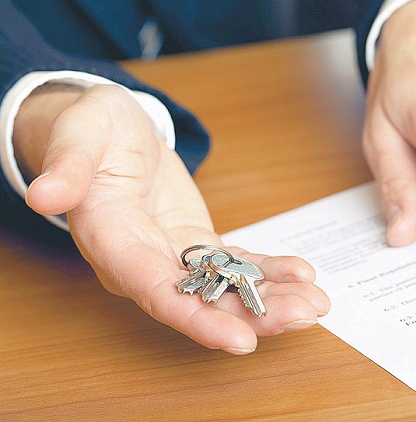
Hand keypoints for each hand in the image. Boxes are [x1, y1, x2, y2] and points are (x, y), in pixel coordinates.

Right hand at [14, 83, 329, 352]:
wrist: (108, 132)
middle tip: (304, 314)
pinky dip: (267, 272)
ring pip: (222, 288)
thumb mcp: (78, 135)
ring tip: (316, 300)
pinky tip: (300, 275)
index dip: (197, 319)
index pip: (154, 290)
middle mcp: (143, 261)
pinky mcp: (193, 243)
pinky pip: (233, 264)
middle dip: (254, 313)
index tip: (241, 339)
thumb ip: (66, 167)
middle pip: (199, 301)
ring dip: (271, 299)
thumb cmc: (92, 131)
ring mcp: (171, 256)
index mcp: (112, 240)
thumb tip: (44, 195)